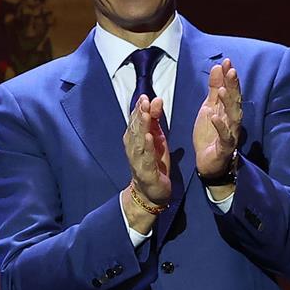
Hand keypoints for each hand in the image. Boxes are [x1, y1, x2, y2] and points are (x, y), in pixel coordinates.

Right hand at [121, 95, 171, 231]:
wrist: (151, 192)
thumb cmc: (154, 164)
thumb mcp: (157, 139)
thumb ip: (155, 121)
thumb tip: (156, 101)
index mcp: (135, 139)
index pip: (135, 121)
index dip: (139, 108)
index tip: (145, 96)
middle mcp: (133, 148)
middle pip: (135, 128)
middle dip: (139, 114)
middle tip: (144, 101)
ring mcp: (137, 160)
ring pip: (138, 141)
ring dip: (141, 127)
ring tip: (146, 115)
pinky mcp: (145, 171)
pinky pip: (146, 157)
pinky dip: (147, 147)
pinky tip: (149, 137)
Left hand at [194, 58, 242, 178]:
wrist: (208, 162)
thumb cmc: (210, 134)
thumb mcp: (208, 108)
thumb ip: (213, 90)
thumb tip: (218, 67)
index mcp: (227, 110)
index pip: (230, 90)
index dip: (228, 77)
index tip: (226, 61)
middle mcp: (232, 120)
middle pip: (235, 101)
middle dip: (233, 86)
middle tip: (231, 70)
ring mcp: (231, 133)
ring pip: (233, 117)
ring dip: (229, 104)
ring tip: (222, 90)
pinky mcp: (225, 147)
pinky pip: (225, 137)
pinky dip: (220, 126)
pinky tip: (215, 117)